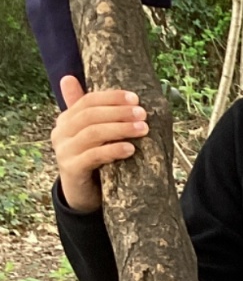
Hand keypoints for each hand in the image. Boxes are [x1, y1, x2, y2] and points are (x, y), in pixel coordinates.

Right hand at [51, 76, 148, 213]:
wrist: (82, 197)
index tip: (135, 98)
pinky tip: (131, 149)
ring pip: (93, 133)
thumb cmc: (92, 162)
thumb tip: (90, 83)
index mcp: (66, 120)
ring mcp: (64, 151)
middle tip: (142, 114)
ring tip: (142, 129)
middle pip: (90, 115)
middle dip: (119, 112)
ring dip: (120, 129)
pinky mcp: (72, 169)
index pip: (88, 101)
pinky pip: (94, 156)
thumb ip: (96, 114)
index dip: (111, 97)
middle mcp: (61, 132)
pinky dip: (113, 150)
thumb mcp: (93, 136)